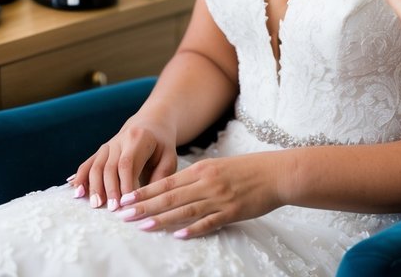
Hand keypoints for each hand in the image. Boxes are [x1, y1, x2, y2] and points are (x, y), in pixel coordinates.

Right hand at [70, 116, 177, 210]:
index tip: (127, 203)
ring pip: (96, 166)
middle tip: (112, 209)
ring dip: (94, 186)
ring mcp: (108, 145)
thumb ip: (161, 174)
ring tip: (95, 205)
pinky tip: (76, 191)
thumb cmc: (162, 145)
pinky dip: (80, 177)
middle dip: (110, 189)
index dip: (124, 184)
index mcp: (139, 139)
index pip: (128, 163)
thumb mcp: (170, 156)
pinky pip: (87, 163)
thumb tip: (149, 197)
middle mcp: (120, 140)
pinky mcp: (100, 151)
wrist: (150, 123)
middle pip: (110, 166)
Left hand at [114, 154, 284, 238]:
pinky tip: (177, 235)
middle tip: (123, 214)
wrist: (278, 173)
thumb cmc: (249, 170)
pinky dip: (192, 229)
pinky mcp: (232, 211)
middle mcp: (208, 182)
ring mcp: (220, 197)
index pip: (167, 182)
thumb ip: (199, 176)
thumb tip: (175, 189)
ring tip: (142, 226)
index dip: (145, 191)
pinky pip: (209, 221)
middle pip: (170, 196)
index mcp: (203, 169)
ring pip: (185, 209)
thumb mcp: (220, 166)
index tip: (126, 198)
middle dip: (144, 206)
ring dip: (161, 219)